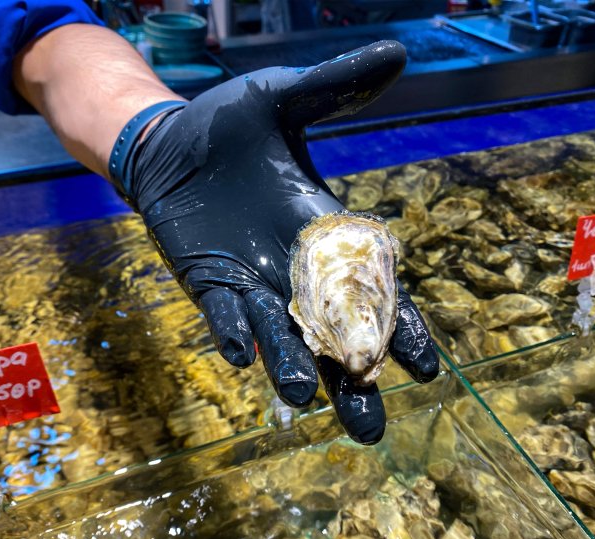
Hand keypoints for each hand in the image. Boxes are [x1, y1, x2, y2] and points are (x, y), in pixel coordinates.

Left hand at [110, 41, 438, 443]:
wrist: (170, 143)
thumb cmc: (231, 125)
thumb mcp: (282, 100)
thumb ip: (333, 89)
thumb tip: (399, 54)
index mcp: (326, 230)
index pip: (372, 286)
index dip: (398, 325)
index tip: (424, 366)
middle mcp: (293, 267)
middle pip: (330, 334)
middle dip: (350, 379)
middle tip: (372, 428)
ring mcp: (249, 279)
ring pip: (278, 334)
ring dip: (291, 367)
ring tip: (306, 400)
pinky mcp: (206, 280)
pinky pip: (223, 313)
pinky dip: (233, 333)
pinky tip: (243, 357)